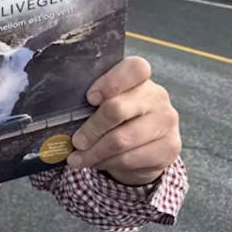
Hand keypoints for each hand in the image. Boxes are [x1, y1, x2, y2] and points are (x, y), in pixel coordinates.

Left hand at [67, 56, 180, 185]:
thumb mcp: (108, 101)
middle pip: (118, 109)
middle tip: (76, 141)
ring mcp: (166, 122)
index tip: (89, 98)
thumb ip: (94, 100)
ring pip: (122, 139)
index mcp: (140, 78)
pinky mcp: (169, 147)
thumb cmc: (120, 117)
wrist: (149, 144)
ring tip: (77, 159)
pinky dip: (107, 163)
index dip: (109, 83)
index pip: (134, 68)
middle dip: (91, 128)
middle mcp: (157, 96)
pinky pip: (130, 158)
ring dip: (94, 152)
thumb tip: (62, 113)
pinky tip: (96, 162)